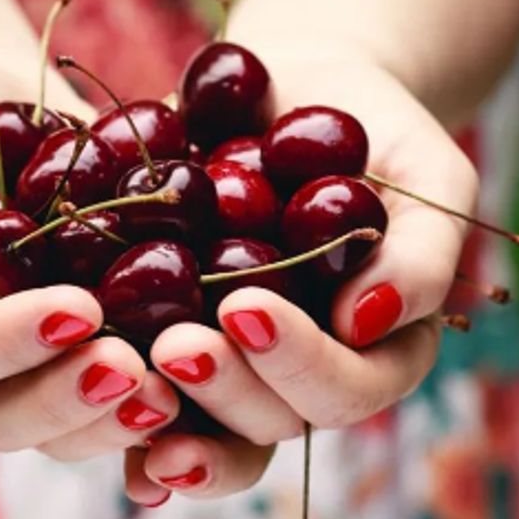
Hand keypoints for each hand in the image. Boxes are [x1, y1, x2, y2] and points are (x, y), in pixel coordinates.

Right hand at [0, 51, 180, 460]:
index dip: (6, 342)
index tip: (76, 307)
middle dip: (65, 397)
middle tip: (131, 365)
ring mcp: (21, 370)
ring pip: (57, 430)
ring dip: (111, 419)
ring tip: (170, 389)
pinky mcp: (78, 359)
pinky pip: (106, 408)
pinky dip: (146, 408)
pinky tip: (193, 388)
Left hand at [124, 43, 478, 504]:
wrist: (292, 89)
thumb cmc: (375, 128)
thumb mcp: (427, 173)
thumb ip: (422, 251)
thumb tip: (369, 321)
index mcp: (376, 350)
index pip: (350, 389)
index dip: (302, 365)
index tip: (247, 308)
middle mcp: (304, 376)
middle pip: (274, 423)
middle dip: (227, 392)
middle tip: (176, 348)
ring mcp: (237, 368)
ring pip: (210, 429)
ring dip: (171, 419)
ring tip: (122, 373)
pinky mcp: (171, 343)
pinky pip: (150, 402)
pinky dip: (124, 425)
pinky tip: (91, 413)